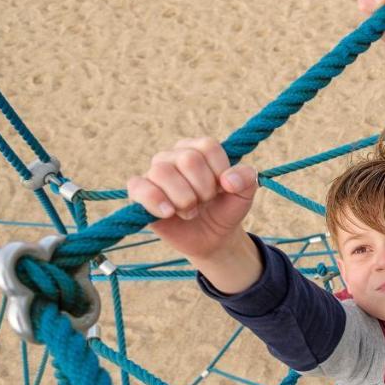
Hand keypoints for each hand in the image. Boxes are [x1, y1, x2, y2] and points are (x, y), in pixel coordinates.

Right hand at [127, 138, 257, 262]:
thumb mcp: (244, 194)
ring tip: (191, 212)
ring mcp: (154, 173)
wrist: (212, 237)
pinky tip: (169, 213)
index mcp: (198, 149)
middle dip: (204, 189)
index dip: (220, 171)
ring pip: (163, 172)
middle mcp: (173, 155)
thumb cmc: (225, 209)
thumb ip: (246, 179)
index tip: (224, 188)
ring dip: (184, 199)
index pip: (208, 147)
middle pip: (188, 159)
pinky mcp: (140, 192)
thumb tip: (228, 180)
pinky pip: (138, 187)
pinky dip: (155, 200)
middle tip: (206, 202)